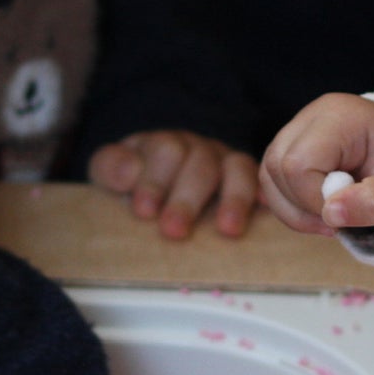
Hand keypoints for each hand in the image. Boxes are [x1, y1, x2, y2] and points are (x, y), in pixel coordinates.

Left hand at [88, 130, 257, 238]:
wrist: (149, 183)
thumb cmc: (131, 183)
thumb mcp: (108, 172)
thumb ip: (111, 167)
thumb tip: (130, 172)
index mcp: (161, 144)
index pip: (166, 151)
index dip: (156, 180)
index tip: (144, 211)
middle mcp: (197, 148)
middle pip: (201, 162)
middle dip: (187, 198)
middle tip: (173, 230)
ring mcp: (224, 162)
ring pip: (237, 167)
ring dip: (233, 198)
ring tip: (228, 229)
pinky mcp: (245, 181)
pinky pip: (260, 179)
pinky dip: (263, 191)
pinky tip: (265, 207)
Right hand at [259, 93, 373, 234]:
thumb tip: (331, 214)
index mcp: (340, 117)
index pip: (298, 163)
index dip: (313, 200)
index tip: (345, 216)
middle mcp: (311, 116)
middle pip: (276, 166)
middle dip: (303, 207)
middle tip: (341, 220)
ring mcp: (298, 128)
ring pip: (269, 174)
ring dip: (294, 209)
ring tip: (332, 217)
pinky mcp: (292, 145)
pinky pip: (273, 179)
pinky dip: (291, 204)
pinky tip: (322, 209)